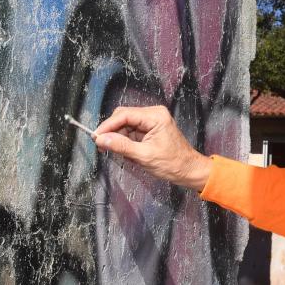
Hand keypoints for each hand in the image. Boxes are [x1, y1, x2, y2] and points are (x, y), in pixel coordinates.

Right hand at [93, 106, 212, 190]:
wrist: (189, 170)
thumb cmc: (171, 164)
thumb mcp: (143, 156)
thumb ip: (121, 146)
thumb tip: (100, 139)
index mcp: (155, 116)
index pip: (124, 115)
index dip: (107, 125)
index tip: (95, 137)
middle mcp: (153, 113)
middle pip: (123, 117)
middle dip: (113, 132)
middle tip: (103, 147)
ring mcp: (152, 120)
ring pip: (126, 125)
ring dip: (120, 139)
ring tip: (121, 155)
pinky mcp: (151, 128)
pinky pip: (132, 131)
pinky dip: (127, 142)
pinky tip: (129, 154)